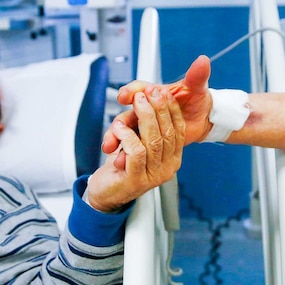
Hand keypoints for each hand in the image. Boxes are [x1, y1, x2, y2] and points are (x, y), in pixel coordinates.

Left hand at [87, 87, 184, 212]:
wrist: (105, 193)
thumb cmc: (122, 165)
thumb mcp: (138, 140)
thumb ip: (144, 125)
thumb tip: (145, 97)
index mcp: (173, 158)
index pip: (180, 130)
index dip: (172, 109)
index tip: (163, 91)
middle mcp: (167, 168)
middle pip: (169, 133)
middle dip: (159, 109)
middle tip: (149, 92)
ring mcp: (154, 175)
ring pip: (154, 141)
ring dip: (144, 117)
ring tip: (135, 103)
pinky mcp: (136, 180)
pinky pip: (137, 151)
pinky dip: (127, 135)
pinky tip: (118, 126)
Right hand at [101, 55, 212, 155]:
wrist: (201, 119)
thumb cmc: (197, 101)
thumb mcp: (198, 89)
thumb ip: (197, 76)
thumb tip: (203, 61)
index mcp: (154, 92)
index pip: (138, 89)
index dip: (130, 91)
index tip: (124, 96)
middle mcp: (146, 106)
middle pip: (127, 113)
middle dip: (119, 123)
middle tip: (115, 128)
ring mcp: (144, 123)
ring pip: (126, 130)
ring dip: (116, 138)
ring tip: (110, 147)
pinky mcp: (146, 138)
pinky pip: (133, 145)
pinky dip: (125, 151)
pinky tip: (119, 158)